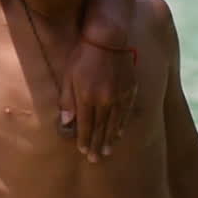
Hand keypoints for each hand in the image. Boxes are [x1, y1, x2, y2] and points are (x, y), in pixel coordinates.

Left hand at [60, 39, 135, 161]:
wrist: (108, 37)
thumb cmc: (83, 54)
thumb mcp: (69, 75)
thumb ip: (68, 100)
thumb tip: (67, 122)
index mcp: (87, 97)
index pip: (86, 125)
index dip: (84, 140)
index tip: (83, 151)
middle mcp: (104, 99)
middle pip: (101, 128)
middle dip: (97, 145)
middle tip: (95, 160)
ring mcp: (119, 95)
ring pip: (114, 123)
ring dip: (110, 139)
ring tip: (107, 152)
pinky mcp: (130, 89)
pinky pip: (126, 113)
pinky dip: (121, 125)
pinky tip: (119, 134)